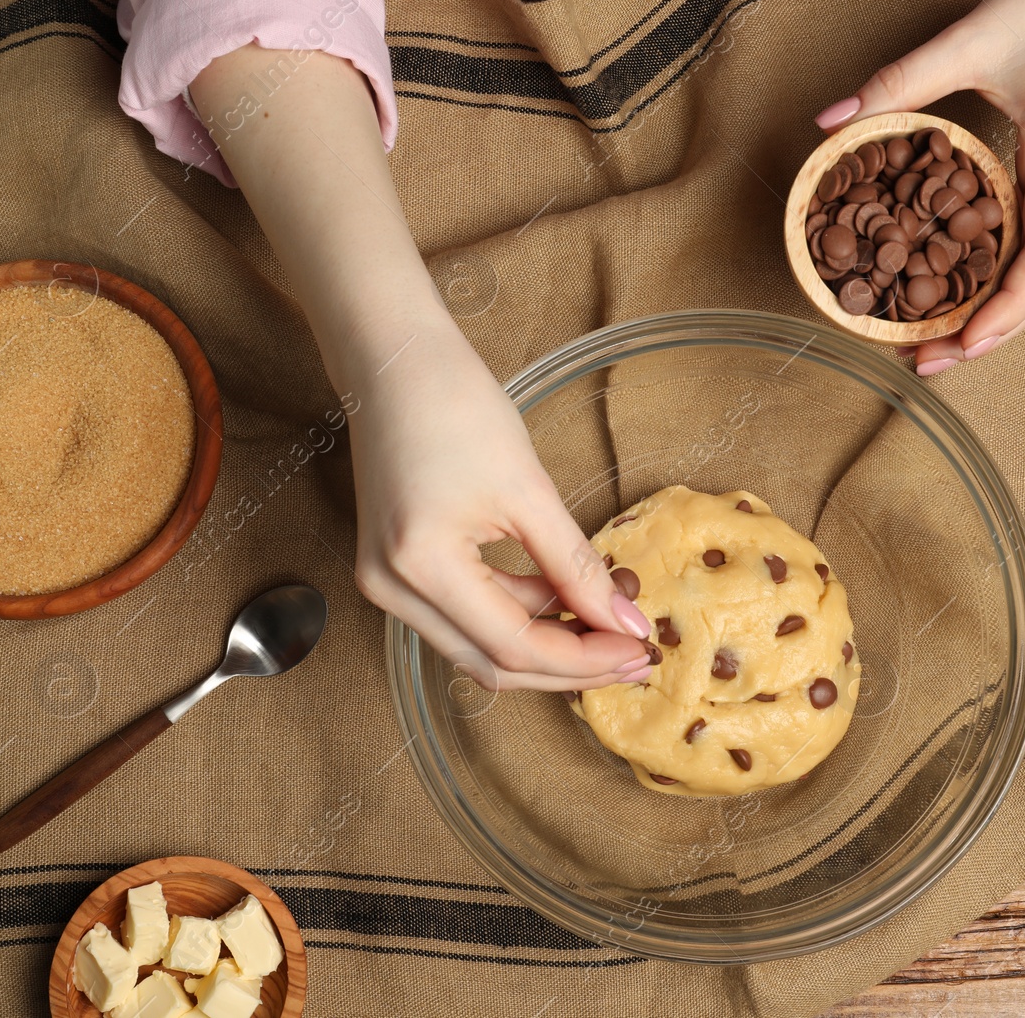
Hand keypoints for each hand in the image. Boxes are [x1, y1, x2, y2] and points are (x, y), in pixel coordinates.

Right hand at [345, 319, 654, 690]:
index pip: (513, 645)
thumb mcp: (529, 490)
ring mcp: (386, 582)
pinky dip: (517, 613)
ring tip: (610, 618)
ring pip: (478, 646)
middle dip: (568, 665)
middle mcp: (391, 589)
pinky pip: (464, 614)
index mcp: (420, 567)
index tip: (638, 649)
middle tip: (633, 654)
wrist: (394, 360)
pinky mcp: (395, 570)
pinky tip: (565, 599)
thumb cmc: (454, 405)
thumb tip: (624, 622)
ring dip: (546, 642)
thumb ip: (576, 566)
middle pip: (492, 662)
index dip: (583, 658)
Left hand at [814, 0, 1024, 375]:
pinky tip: (961, 295)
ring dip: (997, 318)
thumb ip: (900, 81)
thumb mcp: (973, 38)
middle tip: (923, 363)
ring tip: (937, 346)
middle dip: (988, 334)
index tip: (961, 342)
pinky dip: (1003, 286)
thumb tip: (829, 123)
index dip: (1006, 309)